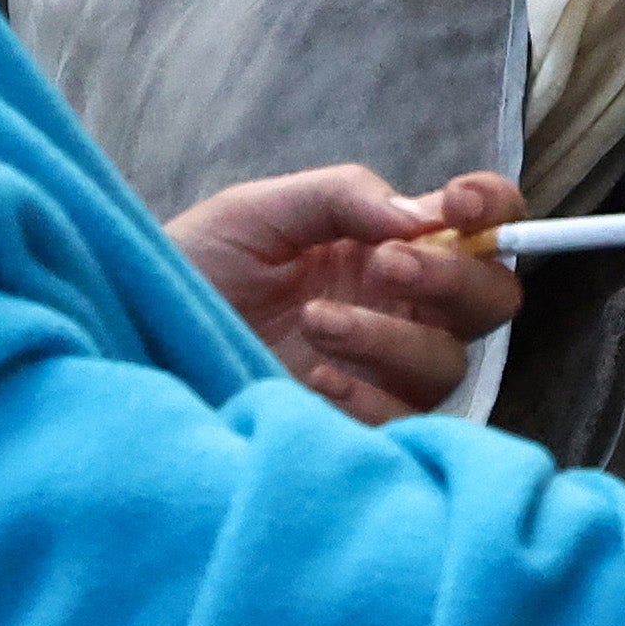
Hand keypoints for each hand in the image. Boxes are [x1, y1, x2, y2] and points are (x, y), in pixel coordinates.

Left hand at [165, 166, 524, 421]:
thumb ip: (343, 197)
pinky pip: (401, 421)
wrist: (131, 340)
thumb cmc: (194, 268)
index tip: (456, 201)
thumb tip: (420, 218)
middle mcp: (399, 309)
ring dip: (389, 335)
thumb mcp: (260, 211)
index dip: (493, 210)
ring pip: (447, 363)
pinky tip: (312, 380)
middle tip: (385, 262)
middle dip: (453, 276)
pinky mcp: (356, 428)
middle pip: (491, 300)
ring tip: (313, 322)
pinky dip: (365, 395)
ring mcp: (380, 372)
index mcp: (389, 247)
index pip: (481, 226)